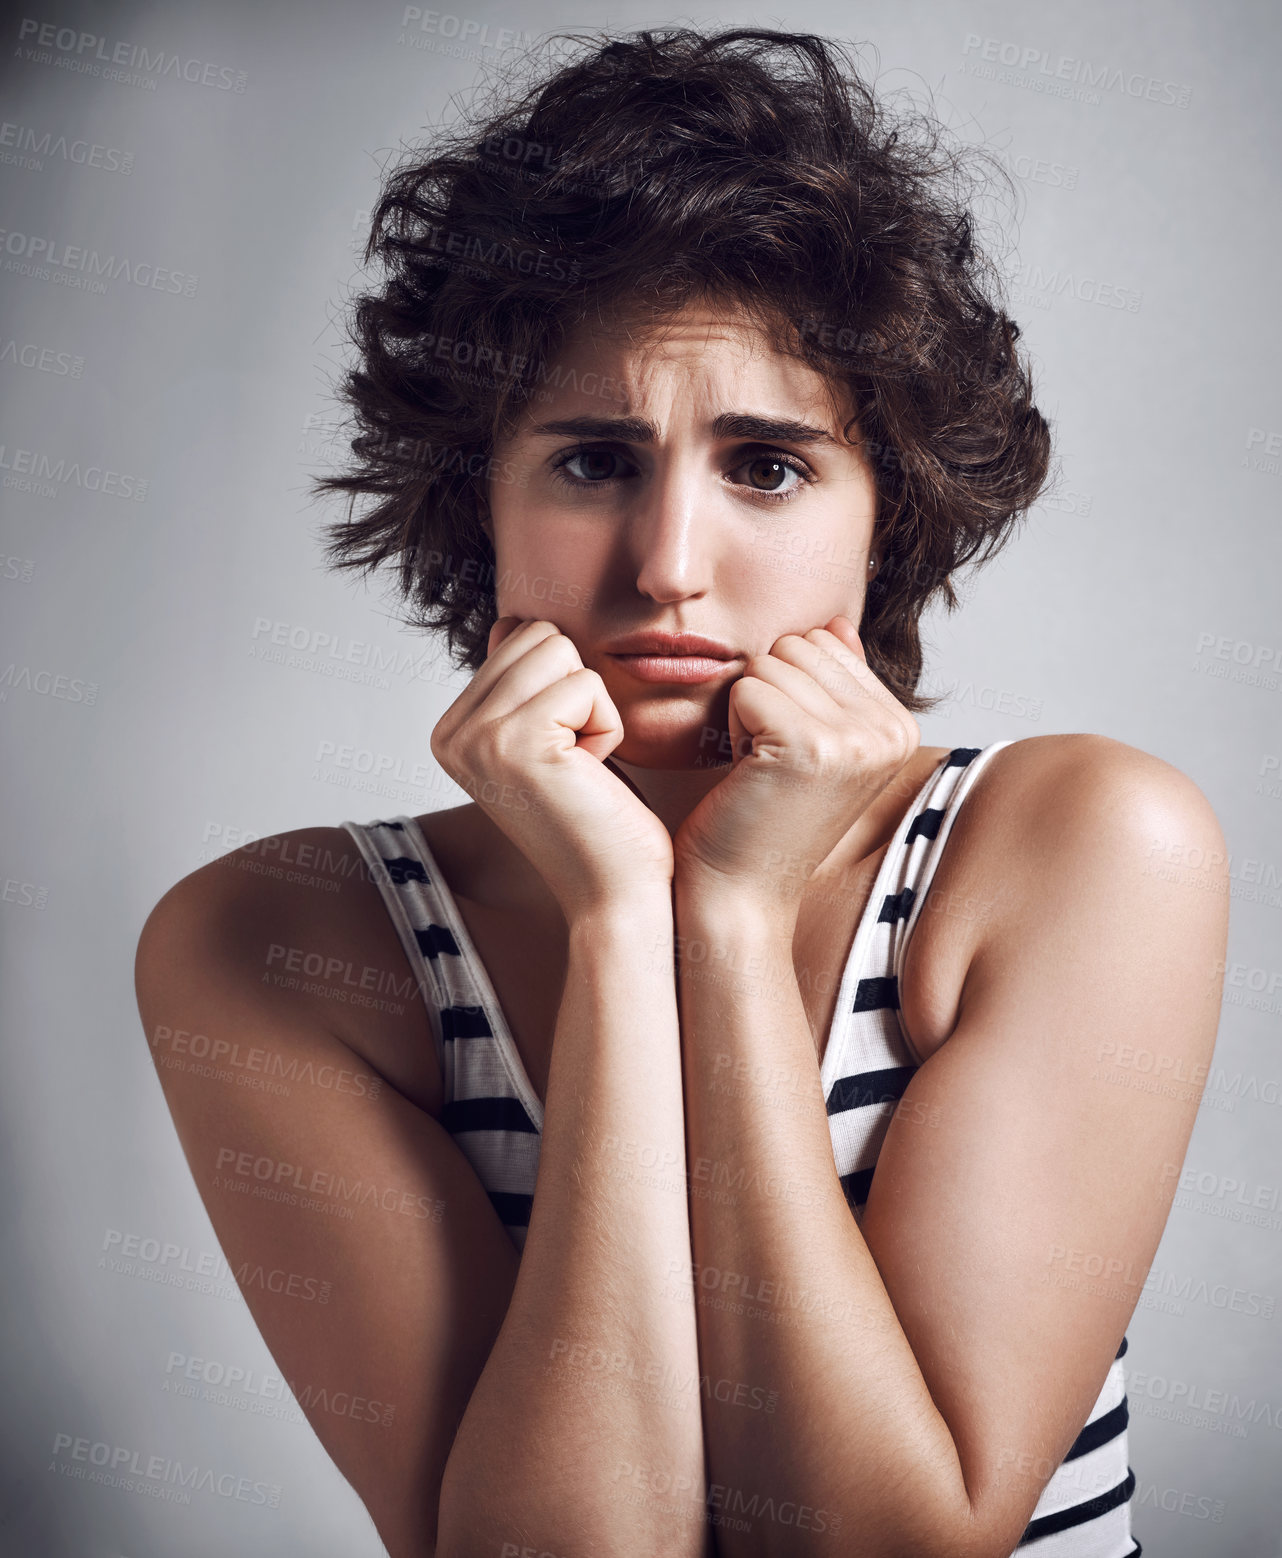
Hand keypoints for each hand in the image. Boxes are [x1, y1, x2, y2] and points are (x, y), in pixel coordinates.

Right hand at [430, 618, 673, 919]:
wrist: (613, 894)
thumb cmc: (597, 820)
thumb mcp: (552, 740)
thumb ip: (521, 684)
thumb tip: (510, 623)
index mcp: (450, 730)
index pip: (521, 638)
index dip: (564, 688)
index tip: (561, 755)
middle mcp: (449, 733)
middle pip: (539, 635)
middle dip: (578, 690)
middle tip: (576, 760)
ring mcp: (475, 737)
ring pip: (562, 650)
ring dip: (593, 707)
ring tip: (582, 766)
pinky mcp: (514, 742)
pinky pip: (587, 684)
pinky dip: (608, 726)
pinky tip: (590, 775)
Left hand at [671, 616, 919, 914]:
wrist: (740, 891)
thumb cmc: (764, 816)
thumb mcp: (814, 743)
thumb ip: (835, 682)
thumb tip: (836, 623)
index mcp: (899, 726)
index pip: (823, 641)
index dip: (787, 689)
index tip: (790, 751)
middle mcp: (890, 731)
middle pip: (797, 644)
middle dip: (768, 693)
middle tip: (771, 760)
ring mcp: (856, 739)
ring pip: (770, 661)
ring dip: (747, 710)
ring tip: (761, 767)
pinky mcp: (810, 745)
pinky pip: (747, 686)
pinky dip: (732, 725)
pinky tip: (747, 771)